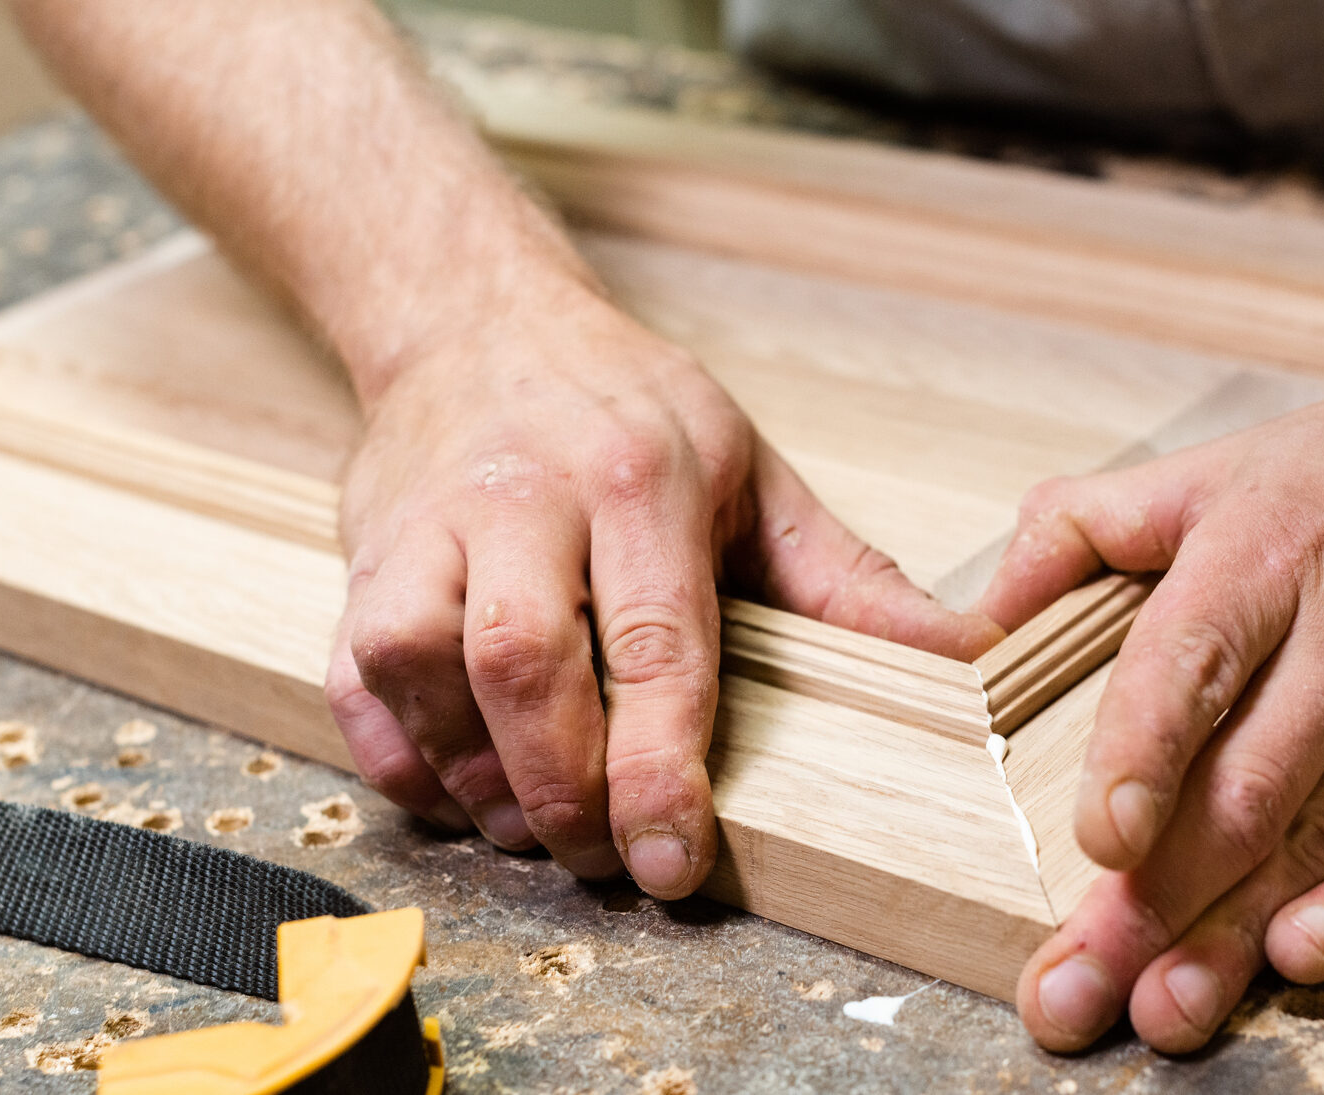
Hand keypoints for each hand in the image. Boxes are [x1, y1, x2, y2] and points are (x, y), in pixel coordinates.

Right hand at [325, 276, 1002, 896]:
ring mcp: (426, 526)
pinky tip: (459, 785)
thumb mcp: (757, 474)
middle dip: (564, 789)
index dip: (660, 770)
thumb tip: (968, 660)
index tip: (673, 859)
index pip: (655, 642)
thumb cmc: (631, 411)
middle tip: (602, 857)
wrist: (478, 319)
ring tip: (532, 824)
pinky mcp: (362, 557)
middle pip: (524, 665)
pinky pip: (355, 680)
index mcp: (643, 479)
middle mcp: (524, 497)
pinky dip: (400, 757)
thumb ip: (851, 582)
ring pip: (420, 670)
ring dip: (476, 779)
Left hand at [980, 357, 1323, 1050]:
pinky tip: (1299, 956)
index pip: (1191, 665)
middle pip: (1240, 789)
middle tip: (1074, 989)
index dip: (1141, 756)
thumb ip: (1080, 529)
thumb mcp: (1216, 466)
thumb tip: (980, 615)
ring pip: (1315, 837)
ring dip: (1232, 936)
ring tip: (1159, 1009)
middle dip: (1150, 903)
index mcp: (1265, 555)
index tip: (1100, 839)